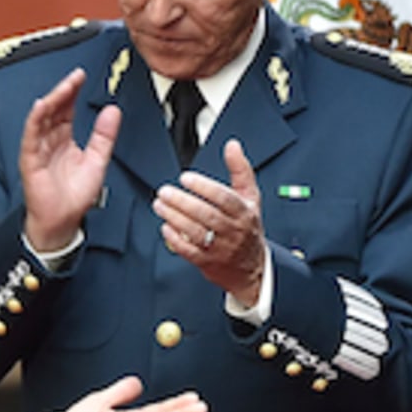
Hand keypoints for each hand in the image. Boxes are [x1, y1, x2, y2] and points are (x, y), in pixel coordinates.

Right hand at [20, 68, 120, 253]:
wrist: (64, 219)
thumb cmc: (75, 195)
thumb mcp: (98, 159)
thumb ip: (104, 135)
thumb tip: (113, 111)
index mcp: (64, 139)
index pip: (66, 110)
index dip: (73, 92)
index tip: (82, 77)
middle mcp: (49, 141)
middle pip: (53, 110)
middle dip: (64, 92)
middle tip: (75, 77)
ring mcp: (38, 149)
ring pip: (42, 119)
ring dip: (52, 101)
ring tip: (64, 87)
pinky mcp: (31, 160)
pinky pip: (31, 136)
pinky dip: (35, 120)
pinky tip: (41, 106)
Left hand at [153, 139, 265, 306]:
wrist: (252, 266)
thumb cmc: (247, 227)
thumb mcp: (250, 197)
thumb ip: (240, 170)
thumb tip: (232, 146)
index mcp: (245, 212)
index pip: (224, 198)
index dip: (204, 187)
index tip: (185, 178)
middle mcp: (234, 230)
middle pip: (206, 214)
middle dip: (182, 202)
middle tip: (164, 191)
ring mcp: (221, 248)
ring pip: (196, 232)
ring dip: (174, 217)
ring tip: (159, 205)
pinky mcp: (207, 262)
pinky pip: (189, 250)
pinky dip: (174, 238)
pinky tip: (165, 226)